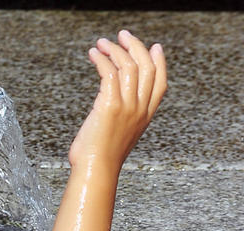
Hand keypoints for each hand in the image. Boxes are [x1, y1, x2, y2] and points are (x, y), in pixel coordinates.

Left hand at [69, 30, 166, 174]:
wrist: (96, 170)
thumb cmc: (100, 157)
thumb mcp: (118, 135)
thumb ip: (121, 117)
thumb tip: (108, 104)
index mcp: (145, 116)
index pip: (161, 83)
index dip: (159, 62)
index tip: (154, 46)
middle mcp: (139, 109)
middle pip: (146, 68)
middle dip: (135, 47)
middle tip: (123, 35)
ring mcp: (126, 106)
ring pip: (128, 67)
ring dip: (114, 50)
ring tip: (101, 43)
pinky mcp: (110, 105)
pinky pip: (109, 73)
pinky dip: (102, 59)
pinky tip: (94, 54)